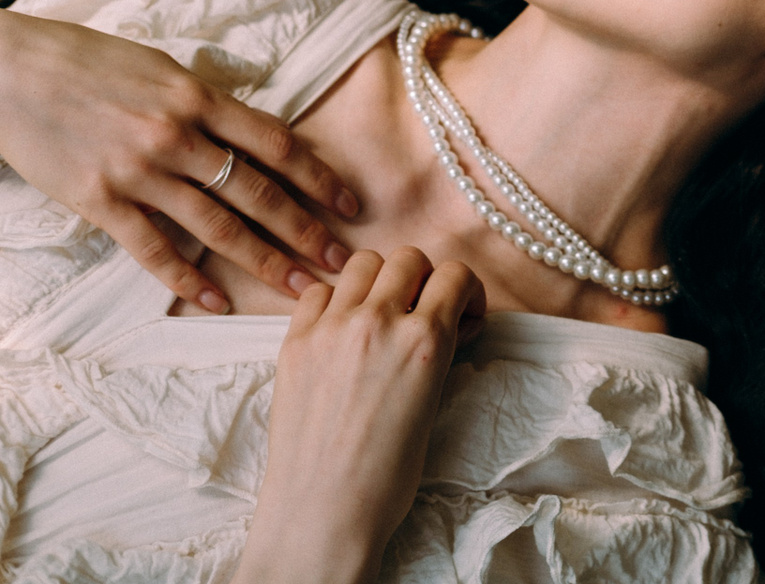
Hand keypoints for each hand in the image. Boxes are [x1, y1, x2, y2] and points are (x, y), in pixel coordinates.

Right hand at [0, 9, 357, 312]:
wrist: (8, 71)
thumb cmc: (88, 61)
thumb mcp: (163, 68)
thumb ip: (208, 103)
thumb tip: (253, 132)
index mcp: (198, 98)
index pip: (278, 144)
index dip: (320, 178)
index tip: (351, 204)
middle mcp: (176, 136)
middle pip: (258, 192)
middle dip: (305, 230)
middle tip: (340, 261)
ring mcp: (139, 172)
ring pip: (216, 226)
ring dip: (263, 260)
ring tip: (298, 287)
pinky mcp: (99, 200)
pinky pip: (153, 248)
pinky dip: (186, 278)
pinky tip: (215, 301)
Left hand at [234, 248, 484, 583]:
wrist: (323, 512)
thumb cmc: (387, 474)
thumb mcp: (432, 402)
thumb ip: (438, 350)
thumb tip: (446, 321)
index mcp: (424, 341)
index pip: (456, 274)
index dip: (465, 292)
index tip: (461, 314)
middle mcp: (378, 323)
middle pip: (409, 258)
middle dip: (422, 279)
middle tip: (420, 312)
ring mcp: (331, 329)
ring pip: (363, 263)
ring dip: (378, 281)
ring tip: (378, 314)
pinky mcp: (295, 343)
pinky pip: (318, 292)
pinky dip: (334, 301)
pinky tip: (340, 331)